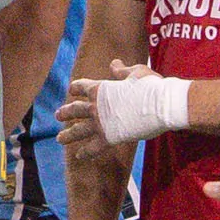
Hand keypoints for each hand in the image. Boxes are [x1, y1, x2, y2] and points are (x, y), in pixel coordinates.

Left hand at [60, 60, 180, 161]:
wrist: (161, 105)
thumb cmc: (151, 86)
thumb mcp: (135, 72)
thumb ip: (121, 70)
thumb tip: (113, 64)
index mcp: (100, 88)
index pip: (82, 87)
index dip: (76, 88)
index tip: (72, 90)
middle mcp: (95, 106)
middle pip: (75, 110)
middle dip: (65, 112)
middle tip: (57, 115)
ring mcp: (100, 123)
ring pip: (78, 130)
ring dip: (68, 134)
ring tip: (59, 139)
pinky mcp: (108, 138)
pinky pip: (93, 147)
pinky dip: (85, 152)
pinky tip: (78, 155)